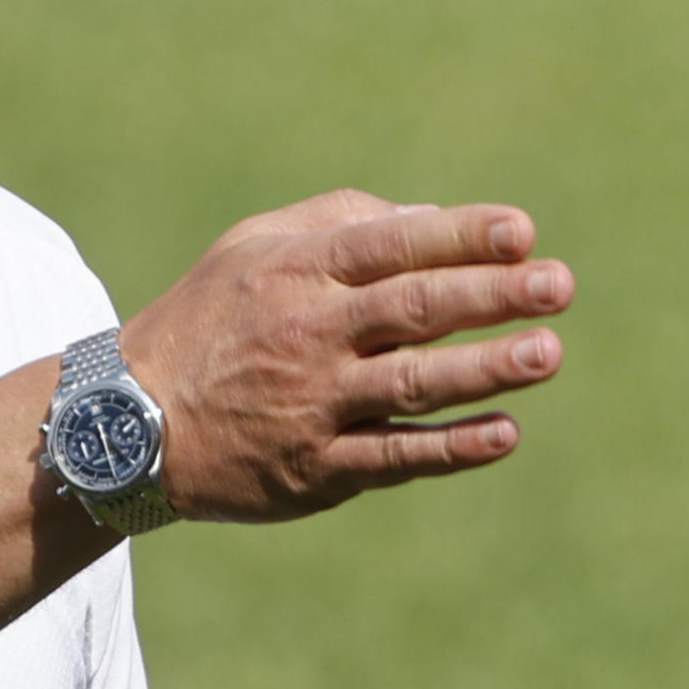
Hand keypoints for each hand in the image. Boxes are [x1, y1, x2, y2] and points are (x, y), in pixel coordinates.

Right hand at [123, 195, 571, 521]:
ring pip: (411, 384)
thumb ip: (341, 222)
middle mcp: (308, 333)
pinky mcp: (315, 468)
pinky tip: (505, 433)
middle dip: (491, 295)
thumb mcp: (253, 246)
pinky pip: (394, 456)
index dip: (460, 236)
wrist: (129, 422)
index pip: (392, 245)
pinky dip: (451, 447)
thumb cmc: (209, 320)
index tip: (523, 231)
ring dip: (484, 369)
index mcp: (297, 270)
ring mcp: (313, 404)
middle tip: (559, 285)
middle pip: (412, 309)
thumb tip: (433, 220)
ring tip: (548, 353)